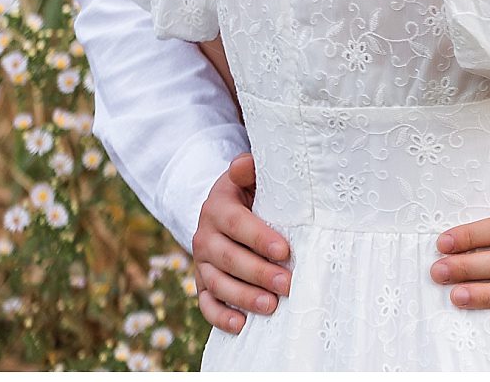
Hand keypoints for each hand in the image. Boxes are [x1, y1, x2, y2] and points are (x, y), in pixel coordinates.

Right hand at [192, 153, 291, 334]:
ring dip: (243, 297)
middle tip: (288, 284)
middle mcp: (205, 235)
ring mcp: (201, 261)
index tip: (285, 251)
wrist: (223, 208)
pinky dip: (220, 316)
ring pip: (217, 283)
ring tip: (271, 306)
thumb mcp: (250, 175)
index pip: (237, 224)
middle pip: (228, 258)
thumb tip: (245, 165)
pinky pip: (206, 302)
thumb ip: (250, 169)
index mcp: (218, 207)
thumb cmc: (249, 191)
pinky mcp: (202, 282)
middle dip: (258, 272)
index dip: (260, 238)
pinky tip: (241, 325)